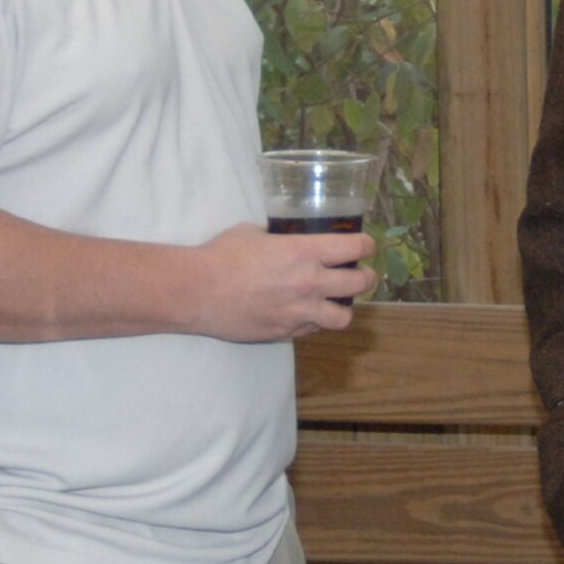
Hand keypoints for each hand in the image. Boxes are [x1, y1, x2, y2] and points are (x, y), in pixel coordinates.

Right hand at [190, 223, 377, 340]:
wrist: (196, 292)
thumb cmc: (221, 255)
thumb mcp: (253, 233)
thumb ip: (277, 236)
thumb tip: (282, 235)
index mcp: (305, 252)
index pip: (356, 247)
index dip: (366, 244)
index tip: (365, 245)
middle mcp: (310, 282)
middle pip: (360, 283)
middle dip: (365, 277)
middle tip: (360, 274)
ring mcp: (300, 311)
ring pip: (344, 317)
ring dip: (344, 307)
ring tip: (336, 302)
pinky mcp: (286, 331)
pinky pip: (314, 329)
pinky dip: (315, 321)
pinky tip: (305, 313)